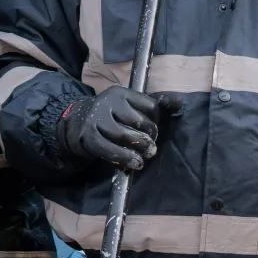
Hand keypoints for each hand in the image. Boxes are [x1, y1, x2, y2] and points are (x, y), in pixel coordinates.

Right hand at [58, 87, 179, 172]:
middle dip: (149, 137)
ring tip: (144, 157)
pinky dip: (123, 158)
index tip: (152, 130)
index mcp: (122, 93)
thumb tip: (179, 103)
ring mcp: (96, 118)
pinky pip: (108, 149)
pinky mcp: (88, 136)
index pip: (150, 106)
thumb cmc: (113, 116)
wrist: (78, 122)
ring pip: (123, 135)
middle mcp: (108, 102)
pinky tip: (133, 164)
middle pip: (138, 121)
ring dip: (138, 150)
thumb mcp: (131, 107)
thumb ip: (155, 106)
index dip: (156, 121)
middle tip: (151, 148)